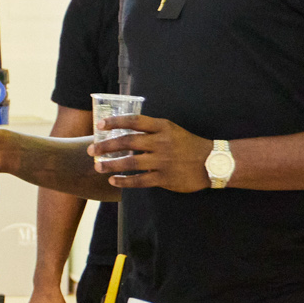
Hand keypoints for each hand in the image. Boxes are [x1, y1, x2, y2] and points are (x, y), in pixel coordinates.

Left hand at [95, 114, 213, 192]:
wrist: (211, 162)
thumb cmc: (188, 144)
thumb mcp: (172, 130)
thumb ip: (152, 131)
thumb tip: (125, 131)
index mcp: (163, 127)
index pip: (135, 121)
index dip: (116, 122)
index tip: (100, 125)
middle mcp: (161, 142)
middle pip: (128, 142)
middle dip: (106, 145)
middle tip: (92, 149)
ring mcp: (163, 161)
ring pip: (131, 163)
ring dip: (111, 165)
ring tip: (98, 166)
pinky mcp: (164, 178)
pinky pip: (140, 180)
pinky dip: (124, 181)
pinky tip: (113, 180)